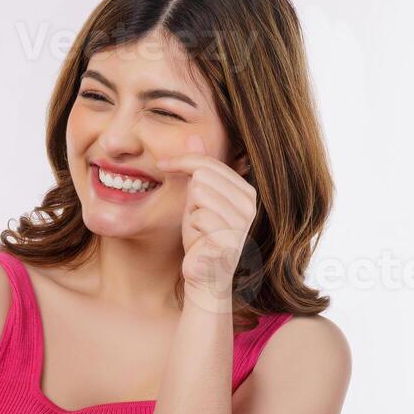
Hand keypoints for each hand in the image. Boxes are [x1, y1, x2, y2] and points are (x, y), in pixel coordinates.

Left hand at [156, 135, 256, 309]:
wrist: (204, 278)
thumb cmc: (200, 240)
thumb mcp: (196, 200)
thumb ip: (197, 170)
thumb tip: (194, 134)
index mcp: (245, 190)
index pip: (207, 162)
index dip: (181, 161)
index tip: (163, 165)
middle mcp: (250, 203)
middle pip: (202, 175)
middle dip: (189, 196)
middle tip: (194, 219)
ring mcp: (243, 220)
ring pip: (198, 194)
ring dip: (190, 215)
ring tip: (199, 232)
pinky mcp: (232, 236)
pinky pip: (198, 217)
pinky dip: (192, 230)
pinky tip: (200, 244)